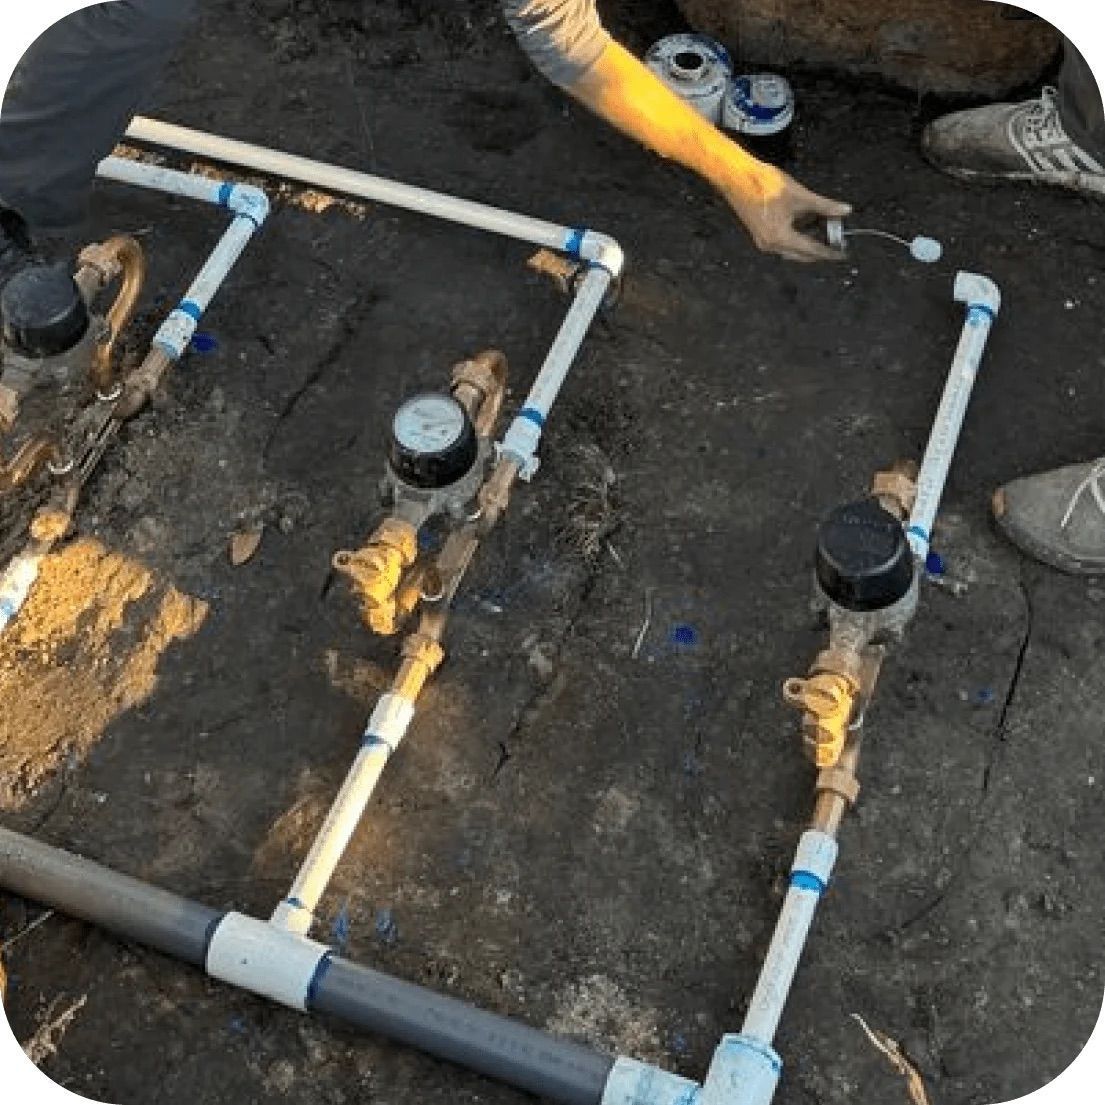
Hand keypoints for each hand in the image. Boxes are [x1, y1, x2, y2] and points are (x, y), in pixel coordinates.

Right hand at [724, 166, 851, 262]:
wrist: (737, 177)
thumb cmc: (763, 185)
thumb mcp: (800, 195)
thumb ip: (824, 206)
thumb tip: (844, 211)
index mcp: (780, 238)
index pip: (811, 250)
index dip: (829, 252)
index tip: (841, 254)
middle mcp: (770, 244)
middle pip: (801, 254)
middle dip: (818, 249)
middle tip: (835, 241)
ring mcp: (764, 240)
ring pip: (791, 249)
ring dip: (807, 241)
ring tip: (823, 229)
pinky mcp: (760, 233)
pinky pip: (783, 241)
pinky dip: (796, 236)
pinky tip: (806, 223)